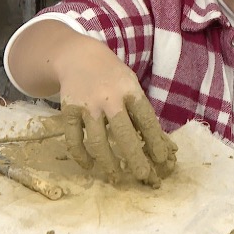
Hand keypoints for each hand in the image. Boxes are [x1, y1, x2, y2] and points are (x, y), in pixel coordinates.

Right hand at [56, 47, 177, 186]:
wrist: (79, 57)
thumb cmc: (113, 77)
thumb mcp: (131, 87)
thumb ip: (143, 114)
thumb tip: (165, 146)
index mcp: (129, 90)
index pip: (146, 119)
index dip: (155, 141)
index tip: (161, 160)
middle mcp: (108, 98)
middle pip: (123, 132)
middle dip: (134, 157)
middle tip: (142, 176)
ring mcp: (86, 105)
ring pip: (97, 140)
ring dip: (108, 162)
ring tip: (117, 177)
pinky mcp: (68, 111)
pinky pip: (73, 139)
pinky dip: (81, 156)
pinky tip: (90, 166)